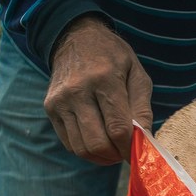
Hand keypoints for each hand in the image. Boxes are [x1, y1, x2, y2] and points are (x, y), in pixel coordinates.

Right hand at [44, 15, 153, 163]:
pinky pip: (69, 143)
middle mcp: (78, 91)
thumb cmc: (112, 57)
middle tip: (125, 151)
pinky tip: (98, 141)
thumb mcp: (137, 74)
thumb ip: (142, 109)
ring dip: (102, 157)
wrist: (75, 38)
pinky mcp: (50, 109)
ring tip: (114, 149)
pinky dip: (87, 150)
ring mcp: (60, 101)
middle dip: (116, 155)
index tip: (138, 153)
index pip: (117, 128)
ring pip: (82, 148)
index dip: (130, 148)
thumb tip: (144, 141)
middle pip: (98, 143)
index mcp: (104, 79)